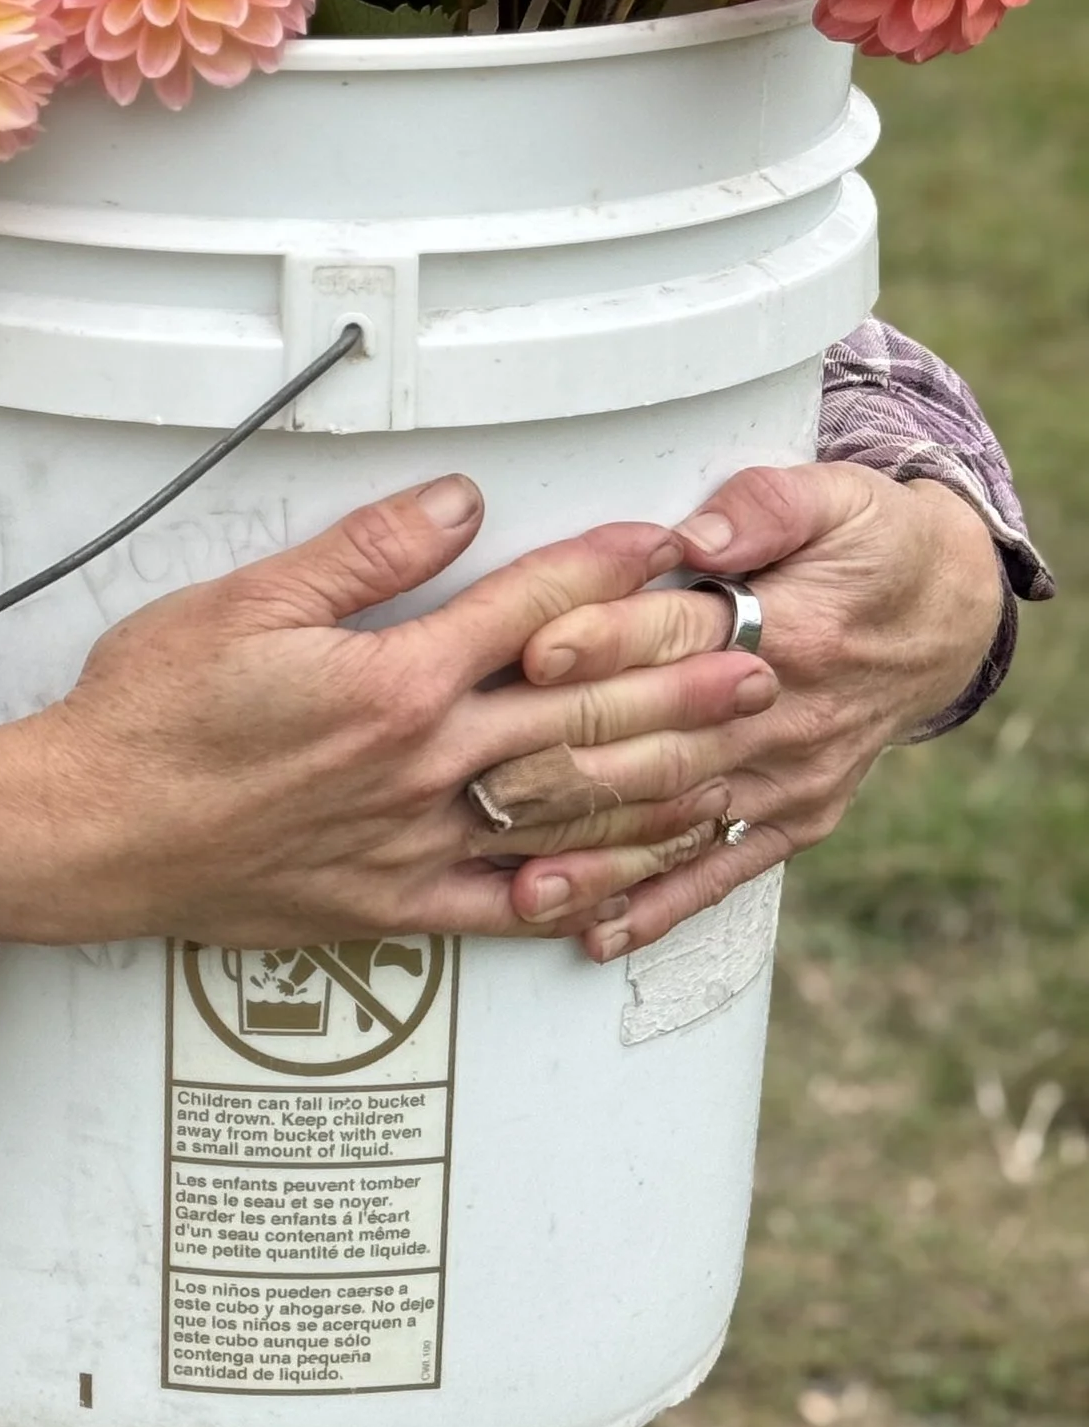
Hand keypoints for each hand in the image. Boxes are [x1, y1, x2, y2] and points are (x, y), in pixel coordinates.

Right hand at [0, 475, 777, 952]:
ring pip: (565, 812)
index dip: (607, 566)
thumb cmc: (149, 708)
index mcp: (392, 680)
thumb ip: (364, 553)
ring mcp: (414, 844)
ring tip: (736, 757)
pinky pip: (506, 903)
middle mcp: (422, 766)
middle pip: (580, 715)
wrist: (90, 831)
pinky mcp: (391, 908)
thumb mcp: (244, 601)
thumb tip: (460, 502)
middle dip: (682, 680)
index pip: (528, 611)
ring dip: (660, 780)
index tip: (671, 543)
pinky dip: (577, 890)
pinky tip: (631, 878)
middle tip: (765, 657)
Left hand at [472, 463, 1005, 960]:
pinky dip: (661, 904)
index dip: (608, 638)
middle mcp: (789, 714)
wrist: (941, 616)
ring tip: (523, 885)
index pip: (684, 633)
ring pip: (681, 818)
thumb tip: (697, 535)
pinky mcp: (794, 818)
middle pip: (667, 740)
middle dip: (574, 763)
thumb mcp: (832, 496)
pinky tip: (599, 931)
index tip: (535, 649)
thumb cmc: (866, 544)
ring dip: (602, 854)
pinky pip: (722, 868)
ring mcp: (791, 776)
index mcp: (796, 627)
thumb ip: (764, 509)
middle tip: (486, 783)